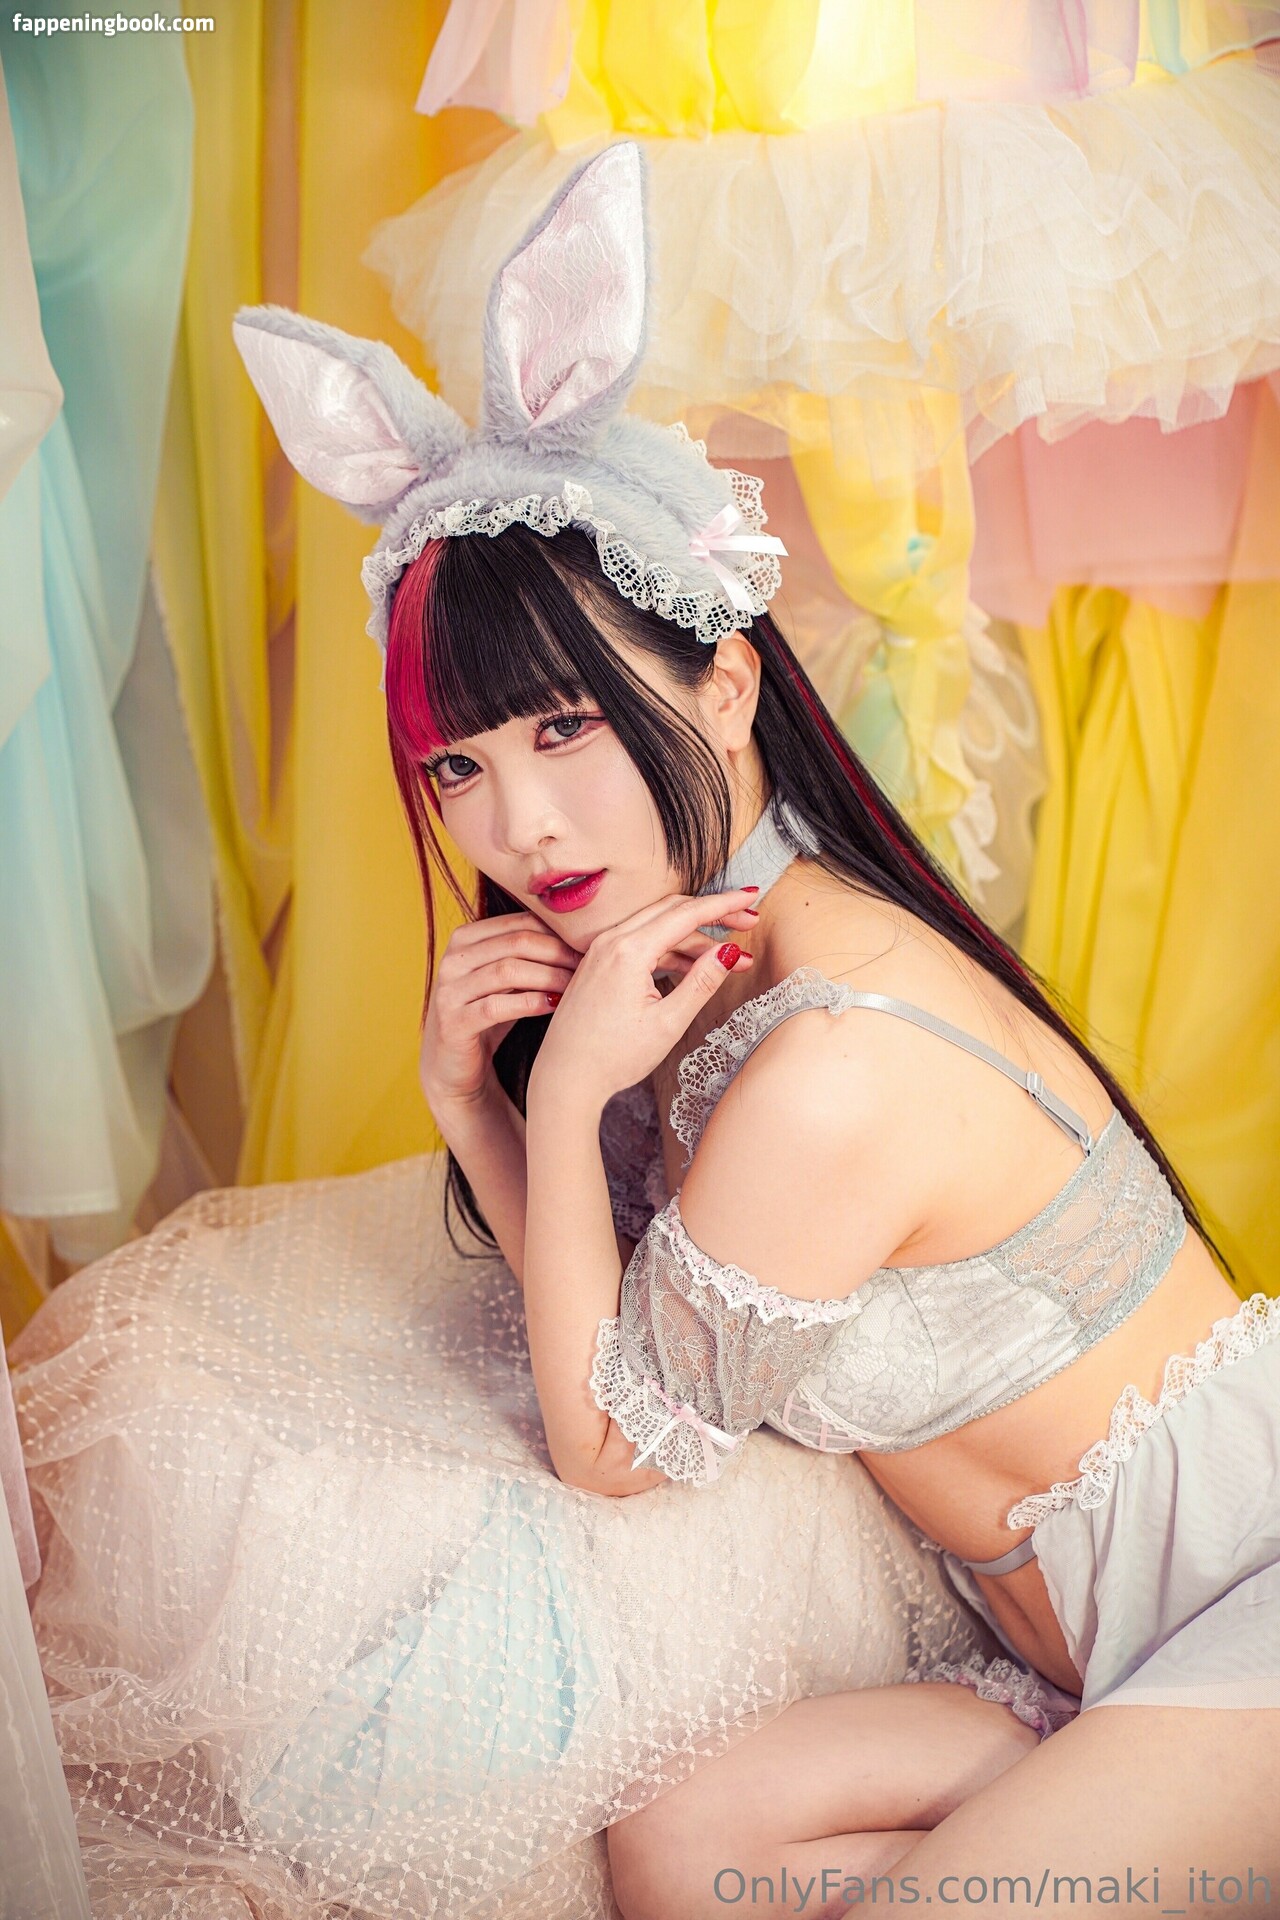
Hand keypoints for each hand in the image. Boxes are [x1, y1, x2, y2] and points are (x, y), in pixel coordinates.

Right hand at [420, 913, 581, 1109]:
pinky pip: (496, 1007)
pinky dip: (531, 1003)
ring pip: (508, 971)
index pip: (519, 922)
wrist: (455, 1065)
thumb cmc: (490, 1013)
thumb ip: (529, 955)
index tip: (586, 946)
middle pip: (517, 943)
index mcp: (465, 939)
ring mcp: (448, 991)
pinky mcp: (452, 1023)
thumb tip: (582, 935)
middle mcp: (453, 960)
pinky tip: (554, 1006)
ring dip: (549, 977)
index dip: (557, 932)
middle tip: (587, 966)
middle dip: (558, 953)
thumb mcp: (507, 979)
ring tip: (575, 987)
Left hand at [525, 888, 760, 1111]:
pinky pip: (640, 943)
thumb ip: (701, 982)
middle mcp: (611, 941)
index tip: (751, 898)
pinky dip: (670, 950)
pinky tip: (694, 966)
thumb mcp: (667, 1022)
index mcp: (629, 952)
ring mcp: (601, 951)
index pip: (687, 914)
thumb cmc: (612, 1057)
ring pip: (657, 927)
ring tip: (731, 957)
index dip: (724, 905)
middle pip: (672, 911)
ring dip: (694, 937)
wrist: (565, 1077)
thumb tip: (730, 951)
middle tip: (747, 922)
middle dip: (713, 914)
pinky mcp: (598, 963)